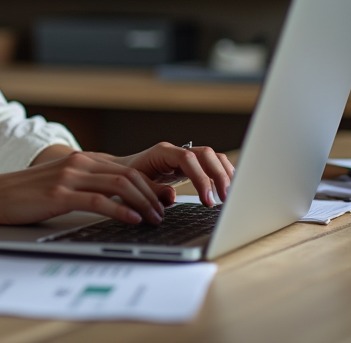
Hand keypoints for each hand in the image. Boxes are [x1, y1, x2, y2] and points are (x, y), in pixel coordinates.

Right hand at [0, 150, 175, 226]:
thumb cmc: (25, 194)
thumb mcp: (59, 183)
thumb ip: (84, 185)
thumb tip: (112, 199)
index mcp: (81, 160)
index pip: (126, 169)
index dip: (149, 185)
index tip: (163, 201)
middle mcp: (79, 163)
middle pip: (129, 175)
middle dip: (152, 195)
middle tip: (163, 213)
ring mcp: (69, 177)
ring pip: (119, 186)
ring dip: (142, 204)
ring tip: (154, 219)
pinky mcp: (60, 194)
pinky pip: (99, 201)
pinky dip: (121, 211)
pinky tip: (132, 221)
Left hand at [109, 142, 235, 206]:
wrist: (121, 172)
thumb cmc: (126, 178)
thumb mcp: (134, 186)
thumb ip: (152, 191)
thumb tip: (172, 196)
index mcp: (162, 152)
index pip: (188, 159)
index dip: (201, 178)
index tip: (208, 199)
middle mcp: (176, 151)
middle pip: (206, 154)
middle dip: (219, 176)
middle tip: (224, 199)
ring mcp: (185, 156)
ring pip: (213, 157)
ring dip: (225, 174)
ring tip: (229, 195)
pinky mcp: (190, 165)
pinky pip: (212, 164)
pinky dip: (222, 174)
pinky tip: (227, 188)